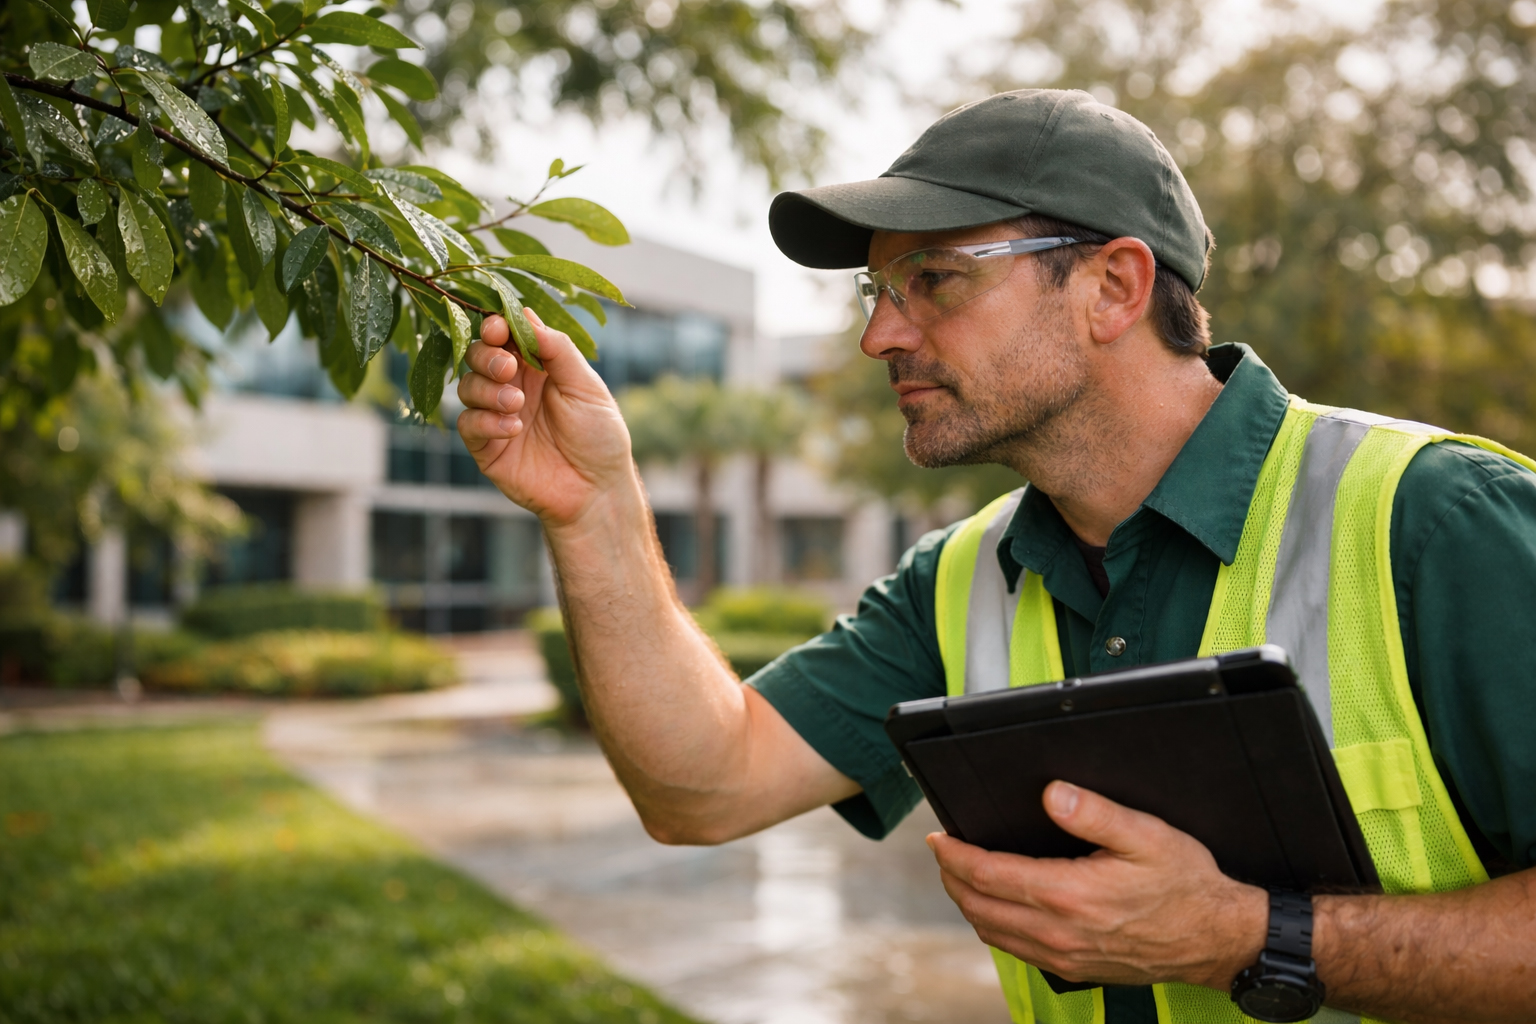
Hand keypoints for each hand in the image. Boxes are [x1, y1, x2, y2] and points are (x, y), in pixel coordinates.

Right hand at [456, 311, 634, 528]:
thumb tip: (525, 313)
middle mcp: (512, 387)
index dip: (496, 327)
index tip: (498, 327)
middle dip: (487, 356)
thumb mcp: (586, 386)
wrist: (598, 491)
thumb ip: (557, 350)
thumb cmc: (600, 437)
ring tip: (518, 405)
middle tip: (509, 368)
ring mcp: (497, 416)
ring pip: (466, 387)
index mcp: (537, 367)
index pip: (505, 336)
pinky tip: (513, 428)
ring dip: (487, 390)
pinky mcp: (487, 448)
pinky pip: (468, 425)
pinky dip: (486, 421)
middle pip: (478, 356)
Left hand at [928, 780, 1267, 988]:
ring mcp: (1063, 957)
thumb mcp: (1147, 836)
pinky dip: (994, 926)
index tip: (938, 837)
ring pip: (992, 932)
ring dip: (968, 903)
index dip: (955, 855)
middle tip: (943, 852)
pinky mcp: (1073, 969)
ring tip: (962, 875)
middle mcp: (1058, 933)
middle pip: (978, 907)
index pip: (987, 875)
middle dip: (952, 877)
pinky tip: (998, 907)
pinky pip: (1015, 950)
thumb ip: (1094, 813)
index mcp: (1068, 895)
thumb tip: (1051, 794)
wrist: (1217, 940)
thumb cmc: (1186, 885)